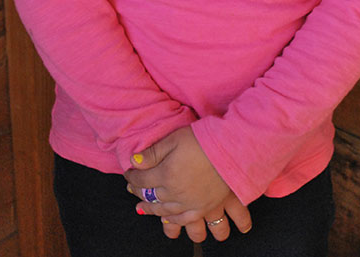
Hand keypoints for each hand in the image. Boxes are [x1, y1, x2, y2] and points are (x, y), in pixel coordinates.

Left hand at [124, 126, 251, 241]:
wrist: (231, 150)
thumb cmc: (203, 140)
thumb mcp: (175, 138)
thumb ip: (153, 152)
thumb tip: (133, 161)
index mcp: (166, 174)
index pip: (142, 179)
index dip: (132, 176)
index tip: (128, 173)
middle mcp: (175, 192)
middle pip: (151, 196)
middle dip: (139, 192)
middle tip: (132, 188)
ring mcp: (189, 202)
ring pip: (164, 210)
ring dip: (152, 209)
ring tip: (143, 207)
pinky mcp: (203, 207)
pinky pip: (184, 220)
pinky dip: (173, 220)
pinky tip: (167, 218)